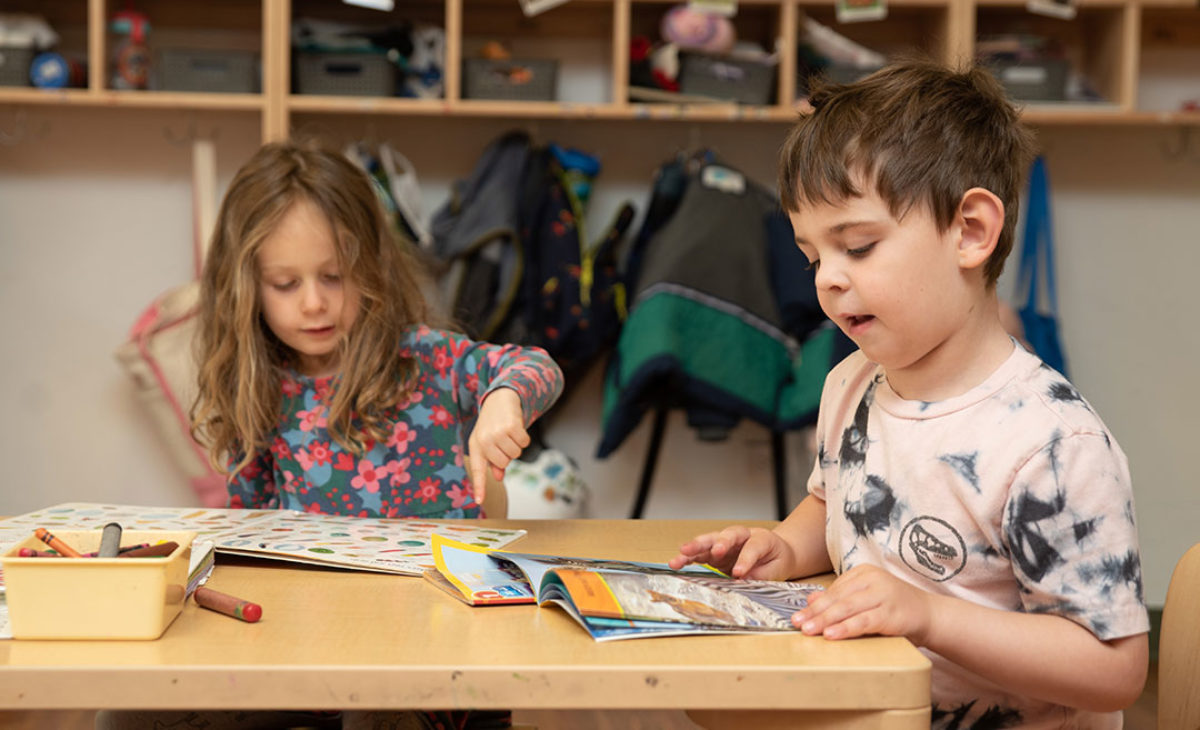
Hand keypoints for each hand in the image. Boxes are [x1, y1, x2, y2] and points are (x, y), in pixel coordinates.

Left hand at [467, 388, 530, 503]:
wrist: (499, 398)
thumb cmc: (492, 423)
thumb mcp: (487, 441)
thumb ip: (492, 460)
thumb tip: (498, 476)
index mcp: (476, 446)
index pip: (477, 470)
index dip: (479, 487)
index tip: (478, 501)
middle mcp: (484, 440)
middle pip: (504, 463)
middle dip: (508, 454)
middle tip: (504, 441)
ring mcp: (497, 433)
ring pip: (516, 454)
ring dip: (516, 445)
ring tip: (509, 433)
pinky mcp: (510, 426)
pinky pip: (524, 443)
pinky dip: (524, 437)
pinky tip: (516, 428)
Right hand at [668, 526, 797, 580]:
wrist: (776, 553)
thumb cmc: (777, 559)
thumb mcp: (778, 569)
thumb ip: (763, 574)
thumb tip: (745, 579)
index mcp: (761, 538)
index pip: (752, 546)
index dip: (745, 559)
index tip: (739, 574)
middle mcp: (741, 536)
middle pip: (728, 535)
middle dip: (719, 543)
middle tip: (714, 552)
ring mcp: (726, 543)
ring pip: (710, 541)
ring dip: (695, 547)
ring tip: (681, 554)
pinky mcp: (715, 553)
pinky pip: (701, 553)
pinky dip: (689, 557)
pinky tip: (677, 562)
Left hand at [792, 564, 933, 641]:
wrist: (930, 614)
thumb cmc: (894, 607)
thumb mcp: (865, 598)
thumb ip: (841, 597)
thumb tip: (811, 598)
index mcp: (864, 573)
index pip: (834, 590)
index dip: (815, 604)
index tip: (797, 615)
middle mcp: (872, 580)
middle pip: (838, 598)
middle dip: (815, 612)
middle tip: (797, 623)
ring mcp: (883, 595)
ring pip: (848, 608)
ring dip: (825, 620)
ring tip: (809, 630)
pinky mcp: (891, 613)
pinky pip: (864, 621)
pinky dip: (846, 628)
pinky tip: (832, 634)